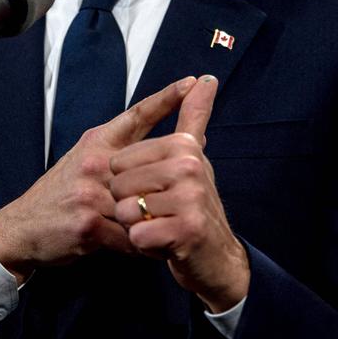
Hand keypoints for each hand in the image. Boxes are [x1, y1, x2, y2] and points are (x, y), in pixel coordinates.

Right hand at [0, 76, 198, 283]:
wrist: (22, 227)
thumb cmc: (59, 193)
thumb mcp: (85, 160)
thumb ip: (121, 151)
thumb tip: (166, 143)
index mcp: (97, 142)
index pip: (137, 115)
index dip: (166, 98)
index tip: (193, 83)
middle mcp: (96, 162)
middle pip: (151, 164)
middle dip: (173, 179)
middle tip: (199, 182)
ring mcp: (92, 193)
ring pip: (144, 205)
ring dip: (158, 219)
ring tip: (175, 225)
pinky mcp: (90, 224)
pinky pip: (131, 237)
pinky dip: (143, 245)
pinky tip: (150, 249)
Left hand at [109, 75, 249, 312]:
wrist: (218, 259)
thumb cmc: (195, 205)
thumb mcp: (193, 157)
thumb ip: (193, 116)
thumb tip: (205, 79)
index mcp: (184, 146)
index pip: (120, 161)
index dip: (128, 182)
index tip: (155, 190)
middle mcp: (190, 167)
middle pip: (119, 185)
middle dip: (129, 206)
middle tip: (158, 213)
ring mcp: (191, 198)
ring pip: (126, 211)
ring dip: (136, 227)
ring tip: (160, 227)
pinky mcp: (187, 231)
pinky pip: (137, 237)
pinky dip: (145, 246)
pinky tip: (164, 245)